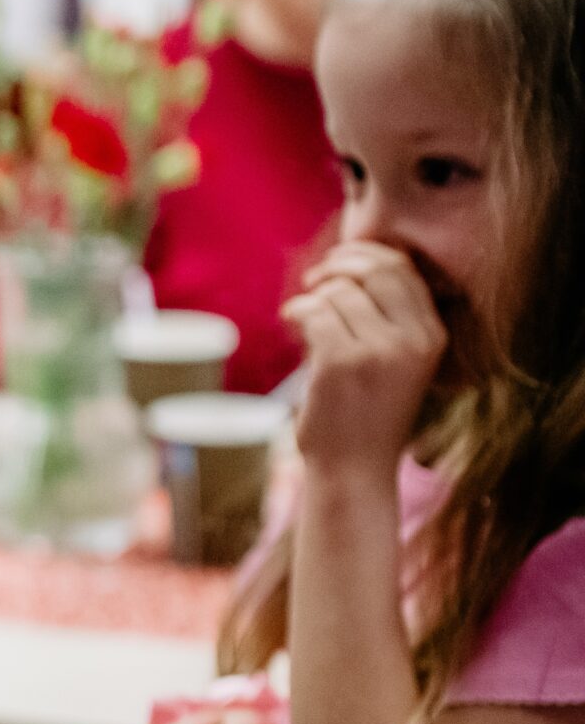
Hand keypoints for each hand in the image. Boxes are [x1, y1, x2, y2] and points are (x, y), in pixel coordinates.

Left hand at [282, 241, 445, 472]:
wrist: (354, 468)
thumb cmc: (366, 411)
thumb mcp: (395, 359)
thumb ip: (385, 315)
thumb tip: (349, 260)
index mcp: (433, 335)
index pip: (403, 269)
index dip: (365, 255)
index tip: (339, 263)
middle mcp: (413, 340)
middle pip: (374, 269)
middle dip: (338, 265)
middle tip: (315, 280)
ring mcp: (379, 350)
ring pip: (337, 291)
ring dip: (313, 298)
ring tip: (306, 319)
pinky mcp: (342, 362)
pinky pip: (313, 311)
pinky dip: (296, 311)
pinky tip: (291, 322)